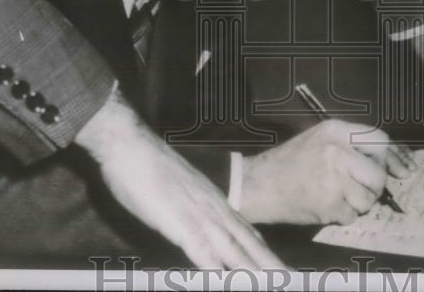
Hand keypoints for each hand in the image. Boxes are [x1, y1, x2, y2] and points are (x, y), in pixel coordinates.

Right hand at [75, 86, 280, 269]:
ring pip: (235, 252)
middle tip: (291, 281)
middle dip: (271, 267)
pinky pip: (202, 253)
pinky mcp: (181, 223)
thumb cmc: (149, 168)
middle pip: (250, 245)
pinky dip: (215, 273)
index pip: (248, 233)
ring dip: (253, 273)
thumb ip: (193, 212)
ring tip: (273, 286)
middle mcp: (215, 210)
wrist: (132, 145)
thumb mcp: (180, 192)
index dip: (265, 254)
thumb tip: (197, 230)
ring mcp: (201, 217)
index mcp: (215, 202)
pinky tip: (222, 285)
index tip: (282, 269)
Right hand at [238, 120, 415, 224]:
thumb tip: (391, 162)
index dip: (395, 157)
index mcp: (335, 130)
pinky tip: (323, 205)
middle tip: (357, 189)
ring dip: (356, 204)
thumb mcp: (319, 138)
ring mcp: (332, 178)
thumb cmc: (290, 161)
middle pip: (378, 174)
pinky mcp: (327, 204)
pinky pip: (351, 216)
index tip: (404, 171)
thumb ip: (351, 145)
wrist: (257, 184)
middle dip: (373, 188)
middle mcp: (336, 151)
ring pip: (368, 199)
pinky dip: (341, 216)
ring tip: (335, 196)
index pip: (380, 140)